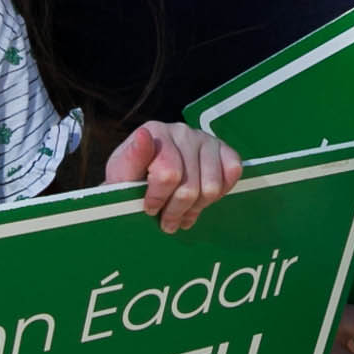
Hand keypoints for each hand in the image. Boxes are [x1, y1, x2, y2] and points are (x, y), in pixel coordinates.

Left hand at [102, 120, 242, 231]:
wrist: (146, 177)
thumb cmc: (132, 178)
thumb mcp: (120, 174)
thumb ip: (130, 159)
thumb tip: (143, 136)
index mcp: (155, 131)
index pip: (168, 174)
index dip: (158, 199)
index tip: (149, 208)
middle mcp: (182, 130)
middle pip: (190, 186)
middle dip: (176, 211)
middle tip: (167, 222)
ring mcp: (205, 138)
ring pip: (212, 187)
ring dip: (196, 208)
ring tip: (182, 214)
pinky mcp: (223, 149)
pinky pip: (233, 172)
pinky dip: (220, 193)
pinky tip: (201, 198)